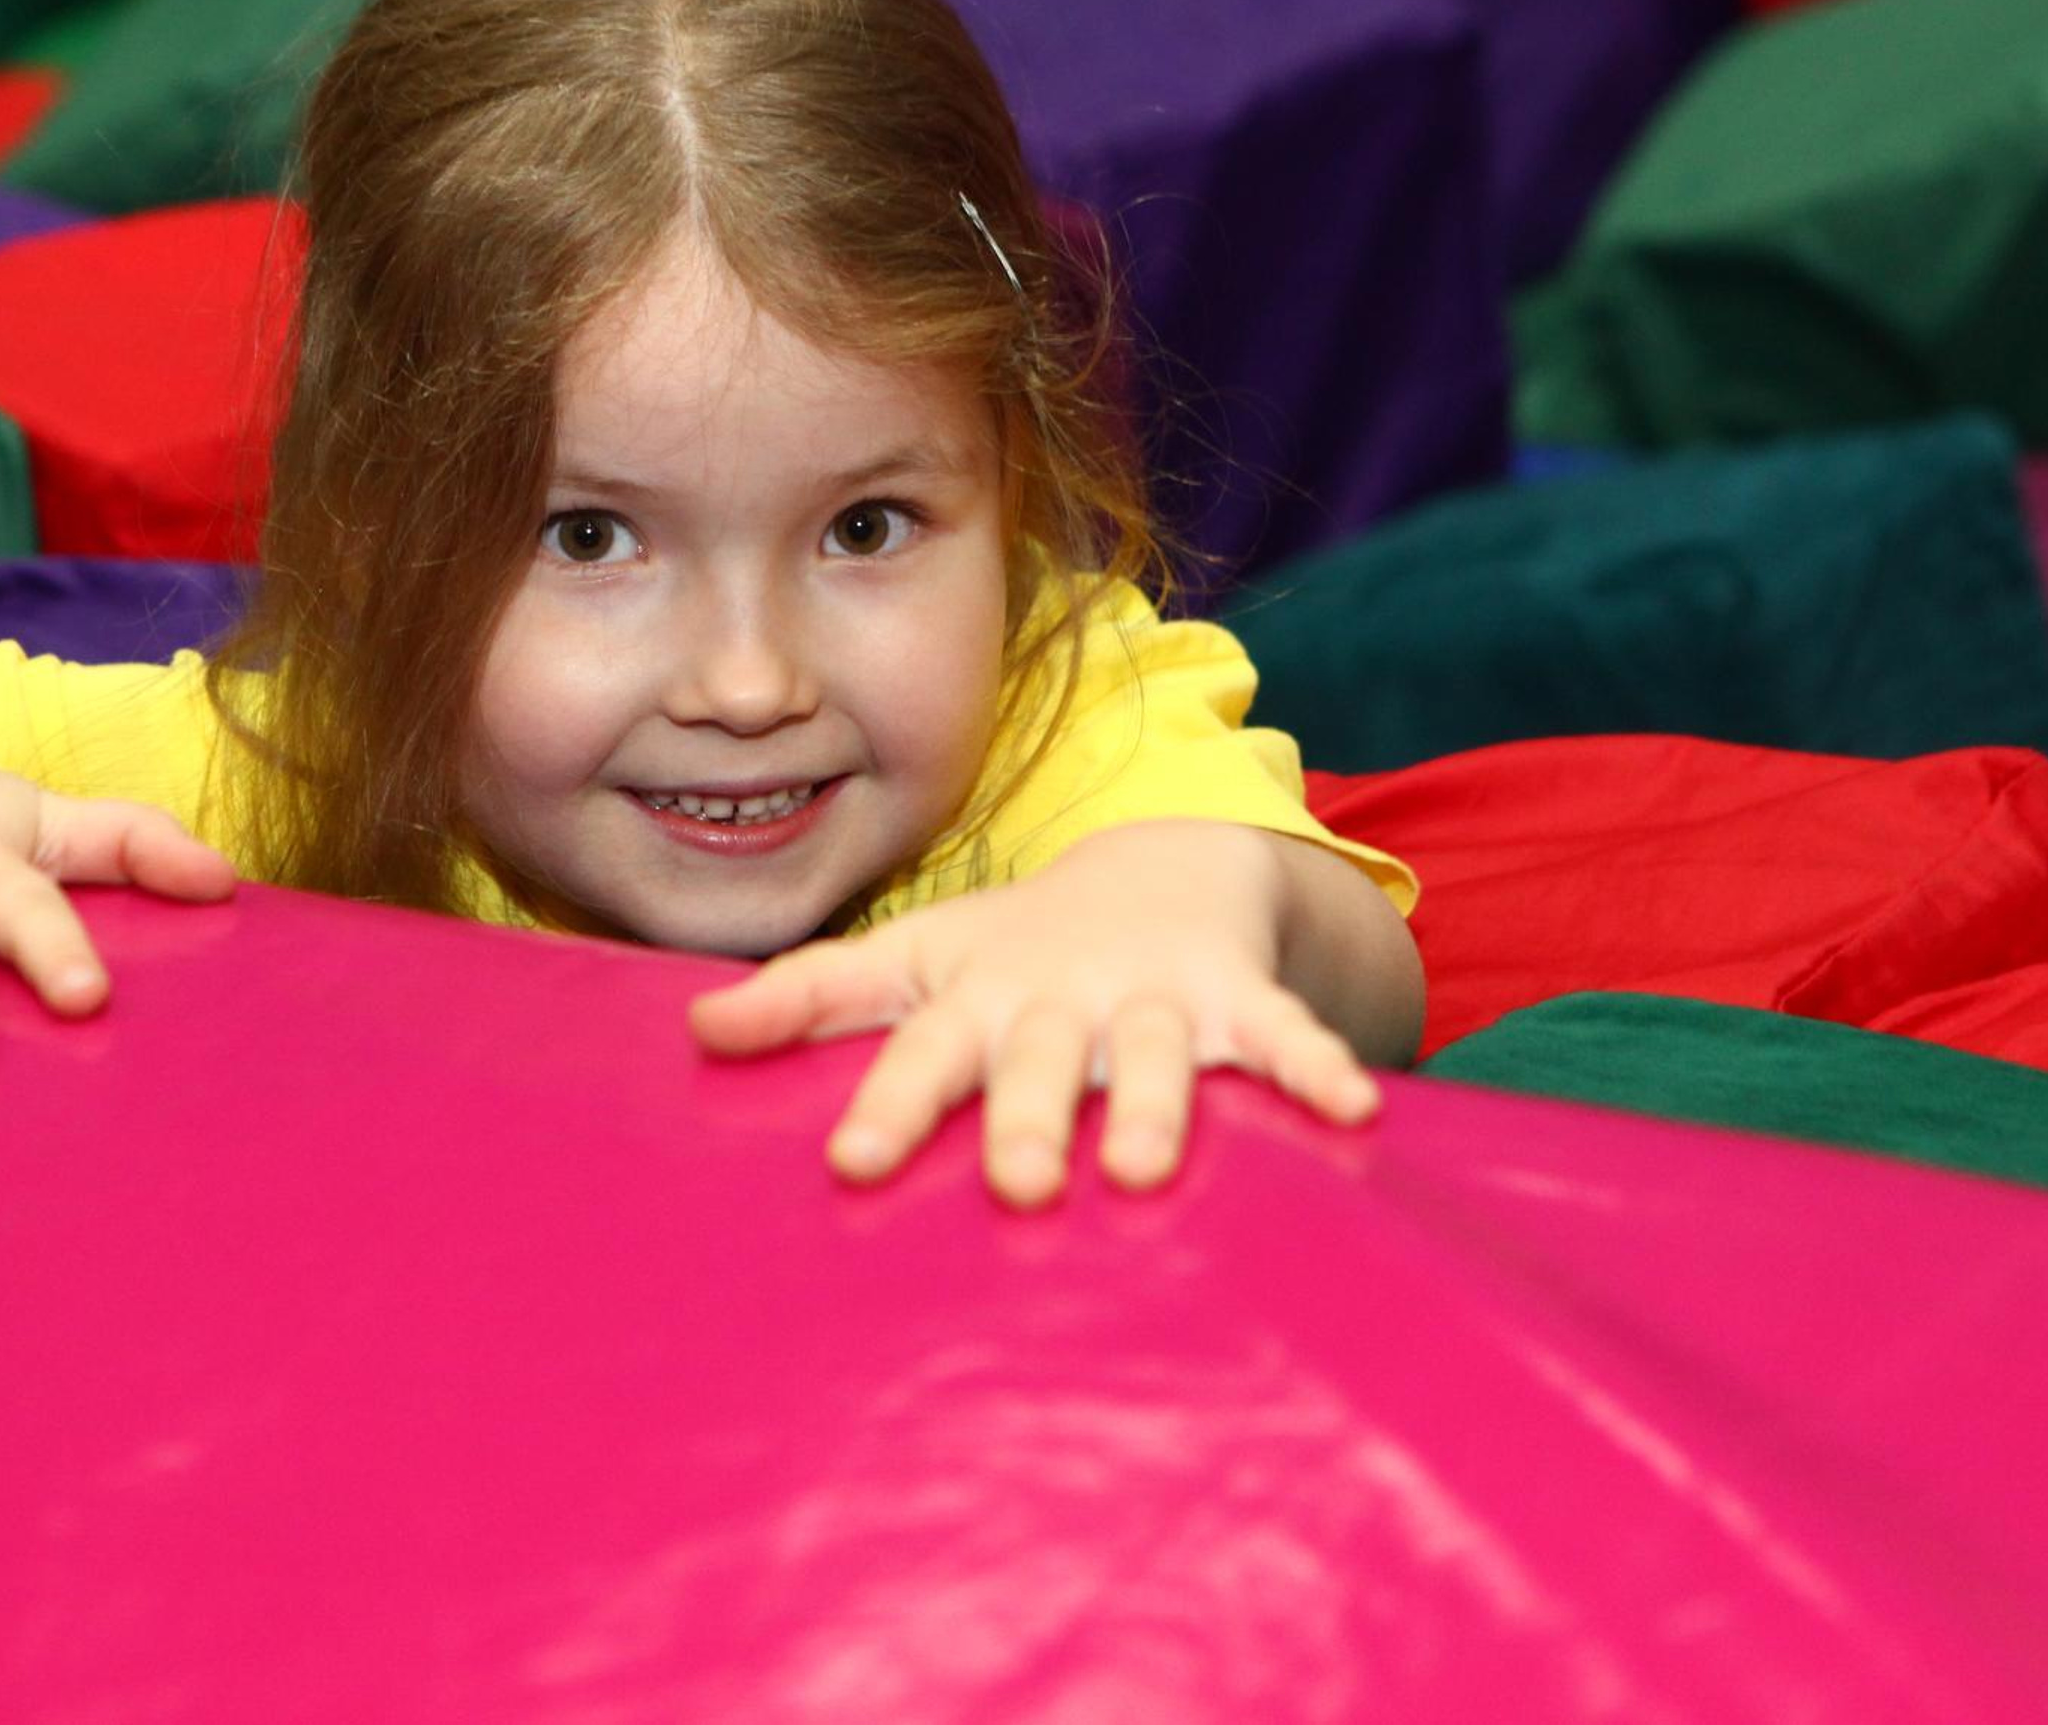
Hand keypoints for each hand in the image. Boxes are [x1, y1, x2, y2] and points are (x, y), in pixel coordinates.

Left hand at [688, 822, 1380, 1207]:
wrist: (1160, 866)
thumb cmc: (1012, 948)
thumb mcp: (914, 961)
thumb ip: (810, 997)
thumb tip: (693, 1027)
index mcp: (978, 997)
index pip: (924, 1052)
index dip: (890, 1103)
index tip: (854, 1162)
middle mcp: (1061, 998)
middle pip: (1040, 1060)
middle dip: (1029, 1114)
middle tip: (1016, 1181)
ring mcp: (1154, 997)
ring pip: (1157, 1053)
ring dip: (1156, 1102)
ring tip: (1151, 1165)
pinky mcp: (1237, 998)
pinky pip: (1281, 1036)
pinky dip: (1316, 1066)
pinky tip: (1354, 1110)